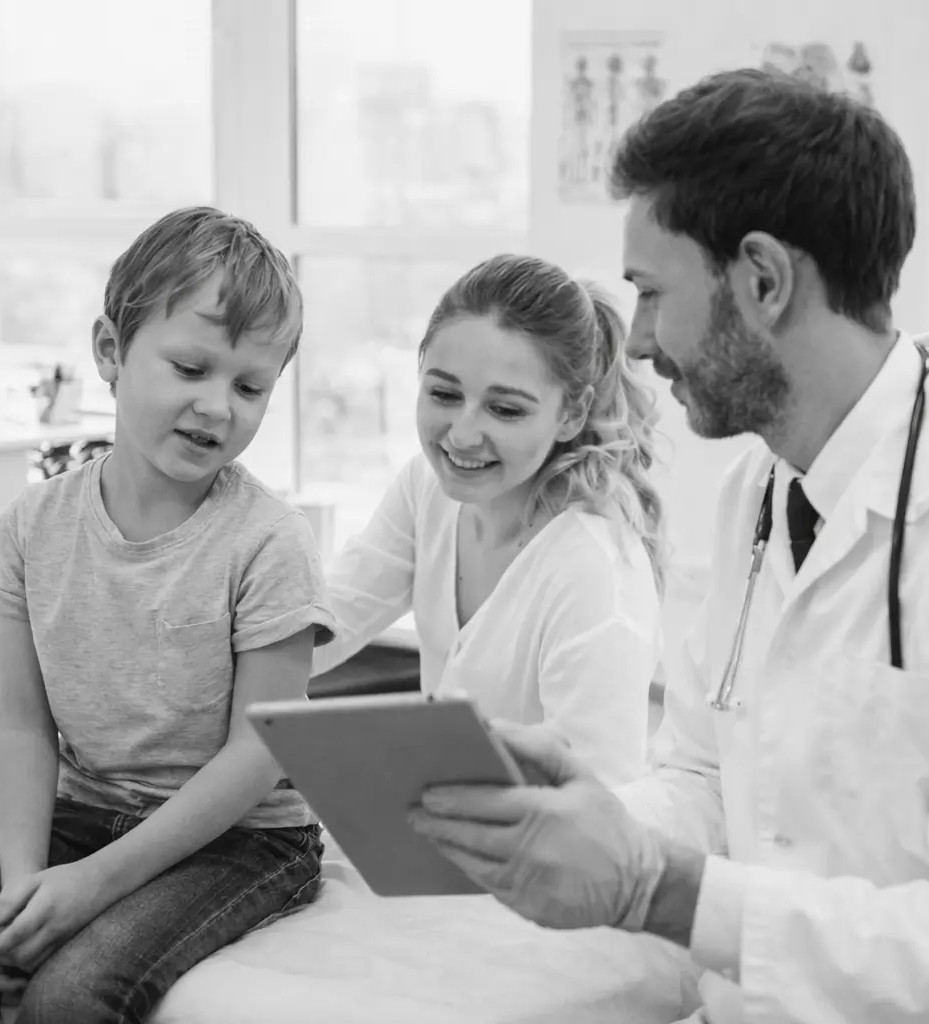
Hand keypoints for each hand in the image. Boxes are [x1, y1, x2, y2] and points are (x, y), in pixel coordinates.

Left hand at [0, 860, 110, 971]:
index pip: (17, 933)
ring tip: (10, 941)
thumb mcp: (36, 879)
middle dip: (3, 953)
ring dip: (13, 958)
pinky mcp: (65, 944)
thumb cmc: (65, 878)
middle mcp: (55, 927)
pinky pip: (40, 962)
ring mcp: (62, 938)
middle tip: (1, 938)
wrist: (102, 881)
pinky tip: (24, 945)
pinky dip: (26, 960)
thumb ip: (11, 899)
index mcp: (46, 907)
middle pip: (20, 955)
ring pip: (29, 963)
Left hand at [408, 721, 667, 929]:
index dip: (451, 798)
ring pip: (473, 863)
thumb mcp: (581, 775)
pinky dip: (470, 869)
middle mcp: (530, 849)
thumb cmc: (605, 821)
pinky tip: (459, 856)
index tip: (426, 793)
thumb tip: (497, 727)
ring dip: (447, 847)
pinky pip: (489, 886)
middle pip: (470, 834)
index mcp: (542, 811)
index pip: (484, 802)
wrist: (638, 881)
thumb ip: (540, 748)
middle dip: (436, 823)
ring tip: (427, 833)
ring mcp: (527, 883)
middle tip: (413, 813)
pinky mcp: (528, 908)